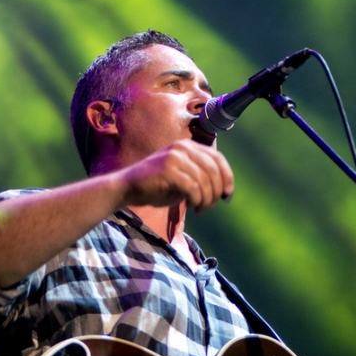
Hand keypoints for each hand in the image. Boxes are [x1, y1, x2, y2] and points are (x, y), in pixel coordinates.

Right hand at [119, 139, 233, 213]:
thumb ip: (202, 177)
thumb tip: (224, 189)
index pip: (218, 159)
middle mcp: (183, 147)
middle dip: (217, 192)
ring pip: (205, 180)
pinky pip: (193, 188)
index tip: (227, 196)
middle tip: (210, 206)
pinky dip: (197, 200)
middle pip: (214, 170)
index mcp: (189, 146)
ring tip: (200, 209)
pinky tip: (192, 207)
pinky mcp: (169, 170)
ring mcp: (175, 157)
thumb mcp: (183, 177)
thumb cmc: (157, 186)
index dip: (228, 178)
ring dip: (206, 199)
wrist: (127, 188)